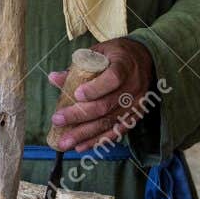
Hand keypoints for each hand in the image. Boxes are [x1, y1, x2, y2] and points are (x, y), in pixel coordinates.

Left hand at [47, 37, 155, 151]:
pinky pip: (116, 132)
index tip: (77, 95)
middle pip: (106, 105)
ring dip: (85, 134)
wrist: (146, 59)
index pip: (113, 78)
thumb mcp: (99, 52)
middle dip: (79, 115)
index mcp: (124, 65)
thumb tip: (53, 78)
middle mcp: (133, 86)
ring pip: (109, 122)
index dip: (95, 89)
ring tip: (65, 142)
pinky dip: (98, 140)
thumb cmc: (117, 55)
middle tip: (57, 120)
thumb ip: (77, 66)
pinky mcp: (135, 116)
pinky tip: (81, 146)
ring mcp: (136, 104)